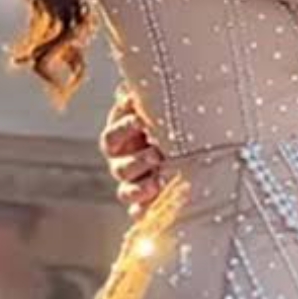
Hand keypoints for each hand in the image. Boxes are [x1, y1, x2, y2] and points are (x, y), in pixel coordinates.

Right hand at [99, 91, 165, 219]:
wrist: (184, 147)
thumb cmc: (166, 121)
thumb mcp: (156, 108)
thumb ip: (145, 98)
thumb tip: (132, 85)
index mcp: (120, 139)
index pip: (113, 136)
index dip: (124, 128)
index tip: (141, 120)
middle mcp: (121, 163)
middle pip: (120, 167)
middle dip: (137, 161)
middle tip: (157, 154)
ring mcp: (131, 185)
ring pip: (126, 191)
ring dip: (142, 187)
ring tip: (160, 180)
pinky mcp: (143, 205)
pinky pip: (138, 212)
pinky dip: (145, 210)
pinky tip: (155, 206)